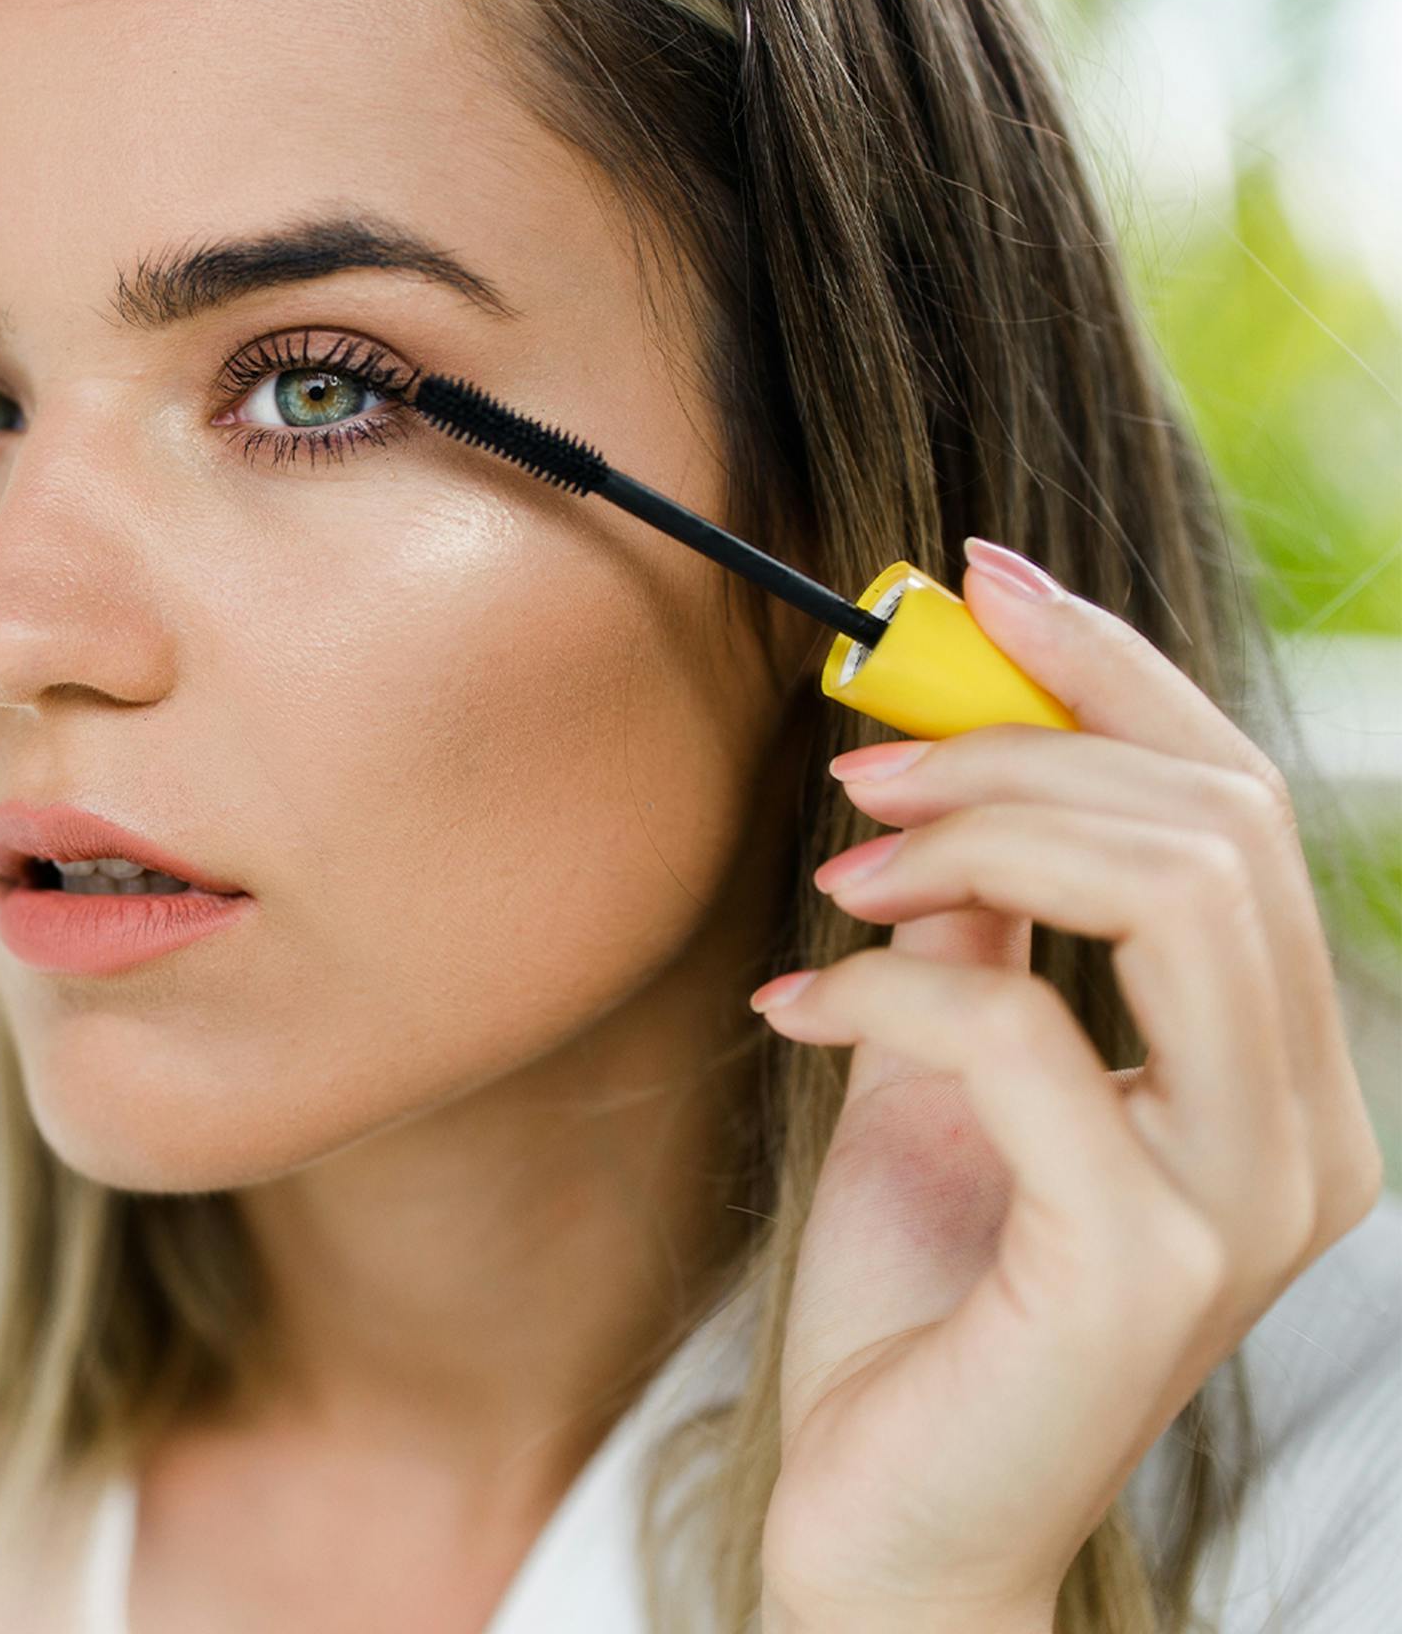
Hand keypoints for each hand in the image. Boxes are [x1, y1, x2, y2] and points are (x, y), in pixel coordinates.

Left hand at [745, 535, 1386, 1632]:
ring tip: (839, 866)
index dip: (1112, 668)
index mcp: (1279, 1067)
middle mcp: (1306, 1130)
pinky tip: (794, 1007)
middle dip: (1022, 743)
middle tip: (859, 757)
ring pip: (1171, 893)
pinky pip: (1021, 1035)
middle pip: (1219, 823)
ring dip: (977, 834)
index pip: (1239, 806)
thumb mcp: (946, 1067)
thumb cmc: (922, 1297)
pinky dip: (887, 985)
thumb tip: (942, 758)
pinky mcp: (1142, 1266)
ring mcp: (1243, 1203)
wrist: (886, 1521)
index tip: (975, 578)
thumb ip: (980, 925)